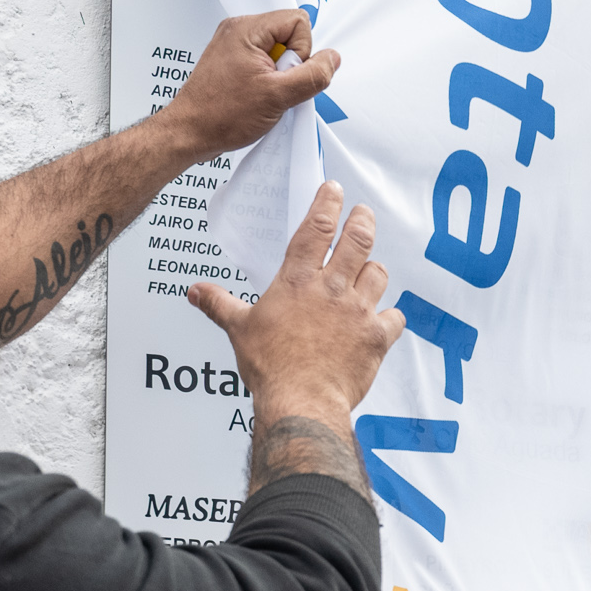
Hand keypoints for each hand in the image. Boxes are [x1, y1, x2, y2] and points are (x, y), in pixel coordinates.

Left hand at [164, 10, 341, 160]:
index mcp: (247, 28)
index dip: (302, 51)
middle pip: (289, 34)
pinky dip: (269, 80)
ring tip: (263, 94)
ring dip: (280, 75)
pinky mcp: (232, 60)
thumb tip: (332, 59)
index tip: (285, 76)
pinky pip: (264, 61)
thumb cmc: (220, 115)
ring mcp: (234, 45)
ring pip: (278, 50)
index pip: (298, 21)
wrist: (189, 133)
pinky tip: (258, 97)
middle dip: (291, 64)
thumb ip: (313, 75)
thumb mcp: (278, 97)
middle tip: (273, 88)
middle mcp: (239, 30)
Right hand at [189, 182, 402, 423]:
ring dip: (374, 269)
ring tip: (370, 268)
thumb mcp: (238, 329)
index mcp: (298, 281)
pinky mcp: (376, 337)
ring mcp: (358, 311)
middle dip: (362, 221)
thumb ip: (219, 304)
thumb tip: (195, 291)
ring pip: (378, 274)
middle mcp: (332, 289)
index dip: (327, 203)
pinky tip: (384, 320)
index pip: (316, 228)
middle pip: (357, 240)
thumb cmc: (270, 366)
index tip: (335, 189)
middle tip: (363, 213)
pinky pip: (394, 317)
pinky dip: (390, 317)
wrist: (301, 401)